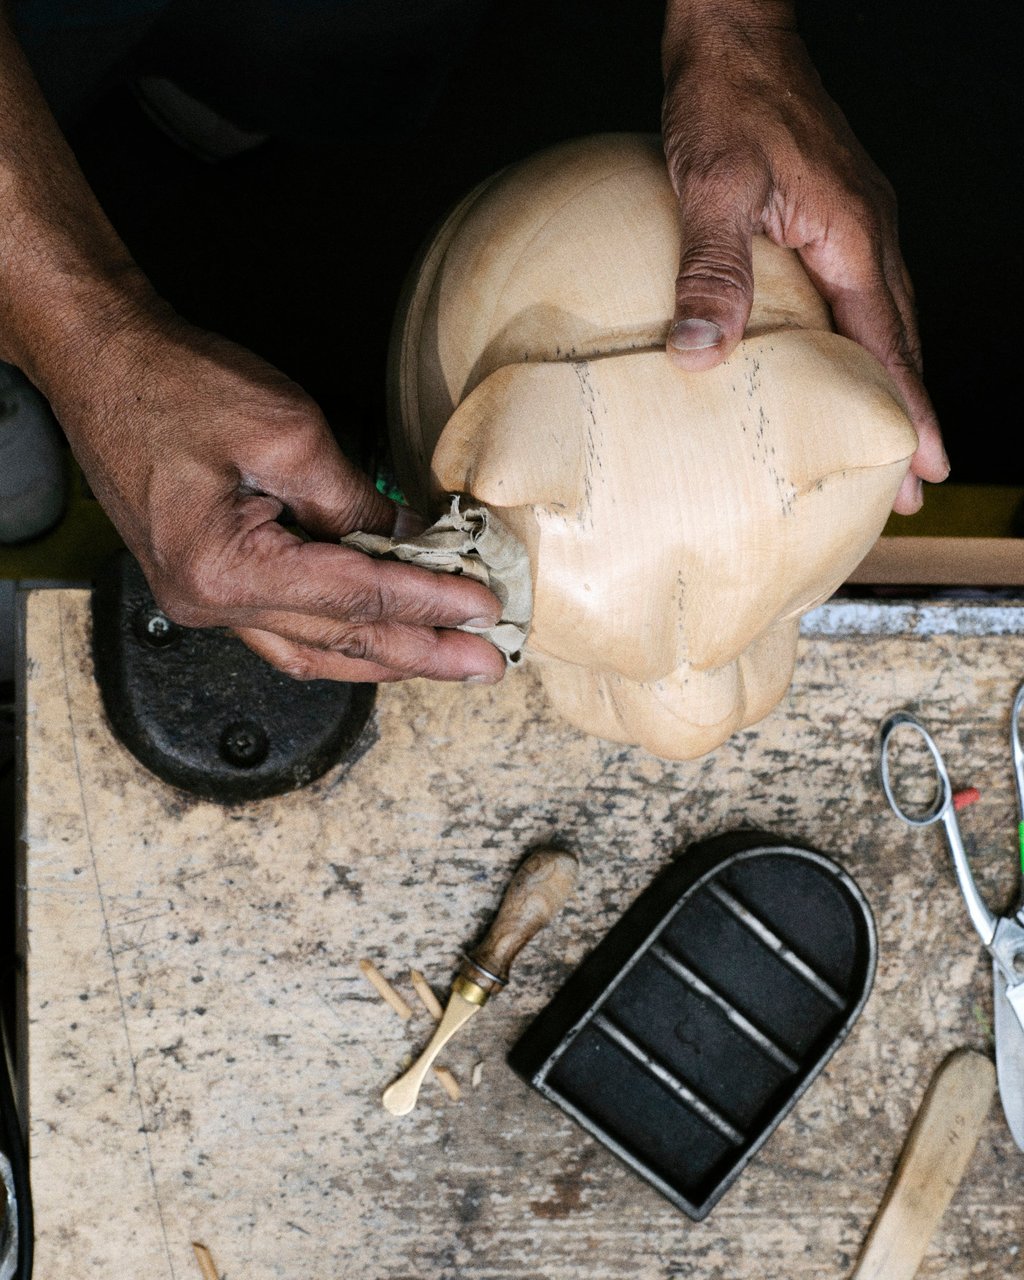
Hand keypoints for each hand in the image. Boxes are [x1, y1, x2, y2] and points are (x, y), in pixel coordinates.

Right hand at [47, 310, 505, 683]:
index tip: (485, 609)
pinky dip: (339, 638)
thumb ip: (354, 499)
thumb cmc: (180, 384)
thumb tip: (409, 539)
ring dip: (384, 657)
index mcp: (224, 569)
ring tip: (448, 660)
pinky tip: (381, 639)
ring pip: (312, 652)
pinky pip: (284, 632)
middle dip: (421, 653)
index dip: (428, 604)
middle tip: (486, 663)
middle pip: (339, 643)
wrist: (103, 361)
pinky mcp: (204, 584)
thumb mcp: (288, 433)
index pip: (355, 599)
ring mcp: (200, 601)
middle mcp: (207, 603)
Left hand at [661, 0, 947, 513]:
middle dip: (911, 411)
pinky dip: (868, 335)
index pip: (887, 346)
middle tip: (917, 481)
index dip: (906, 413)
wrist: (735, 32)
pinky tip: (846, 353)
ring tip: (892, 430)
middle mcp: (867, 233)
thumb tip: (701, 355)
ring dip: (894, 376)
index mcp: (850, 237)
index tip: (925, 470)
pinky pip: (862, 289)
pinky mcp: (834, 208)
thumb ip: (712, 270)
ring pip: (887, 316)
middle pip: (901, 339)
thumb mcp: (711, 185)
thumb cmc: (725, 98)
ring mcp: (856, 219)